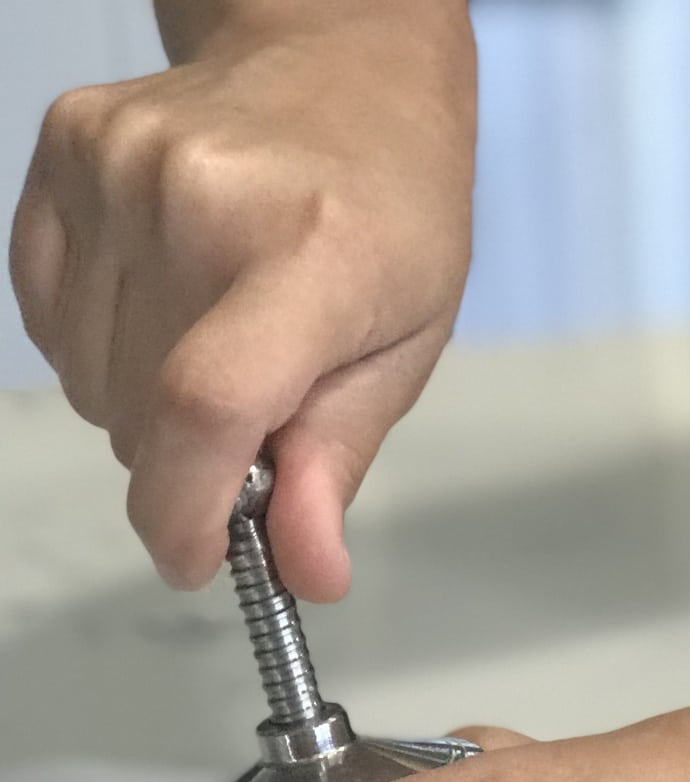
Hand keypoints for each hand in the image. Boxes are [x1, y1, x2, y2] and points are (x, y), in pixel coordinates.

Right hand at [8, 3, 475, 597]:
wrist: (339, 66)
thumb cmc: (387, 211)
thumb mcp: (402, 351)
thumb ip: (336, 463)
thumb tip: (304, 571)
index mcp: (311, 255)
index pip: (205, 405)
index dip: (185, 509)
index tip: (198, 557)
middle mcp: (200, 201)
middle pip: (141, 415)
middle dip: (193, 457)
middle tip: (257, 411)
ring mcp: (119, 167)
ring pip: (91, 382)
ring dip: (146, 405)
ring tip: (218, 339)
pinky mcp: (65, 150)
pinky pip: (51, 321)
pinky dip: (102, 348)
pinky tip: (165, 305)